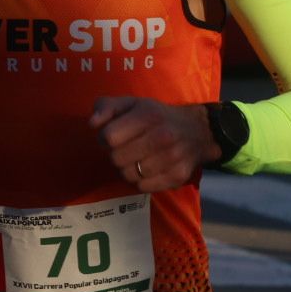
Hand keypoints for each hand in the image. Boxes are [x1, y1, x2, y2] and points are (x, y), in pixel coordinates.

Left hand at [92, 97, 217, 192]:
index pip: (109, 137)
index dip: (105, 138)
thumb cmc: (156, 116)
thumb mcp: (131, 103)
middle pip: (116, 159)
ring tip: (136, 158)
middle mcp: (162, 136)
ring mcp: (172, 158)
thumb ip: (106, 107)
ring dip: (127, 168)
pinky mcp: (177, 176)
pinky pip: (143, 187)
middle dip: (115, 154)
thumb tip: (92, 124)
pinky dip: (140, 180)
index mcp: (148, 115)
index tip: (112, 136)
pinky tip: (146, 168)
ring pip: (128, 175)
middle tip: (125, 148)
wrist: (198, 130)